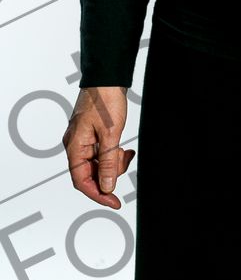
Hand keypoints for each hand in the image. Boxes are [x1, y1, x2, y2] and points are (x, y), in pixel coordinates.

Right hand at [62, 87, 133, 208]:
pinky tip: (124, 148)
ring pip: (98, 163)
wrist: (107, 76)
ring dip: (113, 162)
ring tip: (127, 151)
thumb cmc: (105, 100)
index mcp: (75, 146)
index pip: (82, 181)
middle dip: (110, 173)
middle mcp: (75, 144)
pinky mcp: (92, 133)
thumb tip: (107, 187)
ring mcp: (83, 139)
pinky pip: (101, 152)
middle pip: (91, 173)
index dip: (98, 194)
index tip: (115, 202)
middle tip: (126, 162)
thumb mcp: (111, 134)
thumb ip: (108, 162)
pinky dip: (113, 153)